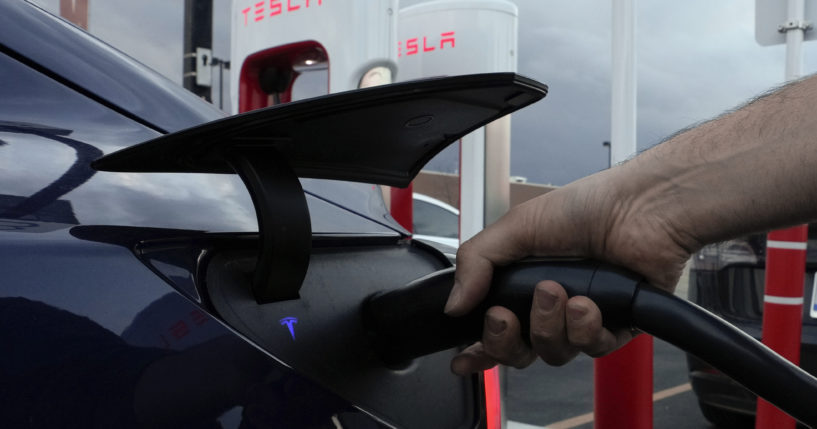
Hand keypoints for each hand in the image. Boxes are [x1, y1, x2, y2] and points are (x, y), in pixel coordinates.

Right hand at [445, 167, 693, 373]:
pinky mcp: (616, 327)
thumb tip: (453, 304)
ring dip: (549, 325)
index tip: (464, 359)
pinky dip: (587, 329)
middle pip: (519, 351)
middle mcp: (551, 305)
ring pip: (554, 352)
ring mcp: (582, 317)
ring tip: (559, 293)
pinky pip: (592, 349)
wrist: (640, 208)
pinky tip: (589, 303)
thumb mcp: (515, 227)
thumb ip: (476, 263)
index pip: (494, 326)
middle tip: (505, 316)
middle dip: (506, 340)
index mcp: (522, 282)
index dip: (479, 347)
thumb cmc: (585, 207)